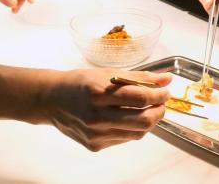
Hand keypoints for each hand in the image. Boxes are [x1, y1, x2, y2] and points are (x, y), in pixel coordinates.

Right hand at [42, 69, 171, 151]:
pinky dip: (133, 128)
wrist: (52, 101)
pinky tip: (130, 118)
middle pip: (142, 120)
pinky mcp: (95, 145)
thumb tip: (166, 79)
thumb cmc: (80, 83)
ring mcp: (95, 134)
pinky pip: (125, 138)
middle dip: (159, 111)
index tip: (166, 91)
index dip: (158, 94)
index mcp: (98, 93)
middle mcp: (96, 116)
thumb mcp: (108, 74)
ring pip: (137, 133)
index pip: (139, 97)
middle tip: (162, 102)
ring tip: (149, 109)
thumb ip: (139, 77)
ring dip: (149, 120)